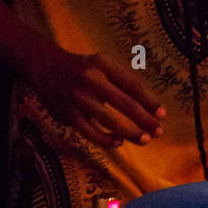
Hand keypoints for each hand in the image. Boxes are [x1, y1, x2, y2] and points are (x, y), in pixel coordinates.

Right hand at [22, 43, 165, 150]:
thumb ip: (121, 82)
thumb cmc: (83, 68)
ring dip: (130, 132)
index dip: (149, 101)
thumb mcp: (102, 65)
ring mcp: (78, 98)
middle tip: (159, 131)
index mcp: (103, 64)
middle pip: (125, 104)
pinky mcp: (68, 115)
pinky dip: (106, 140)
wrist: (45, 67)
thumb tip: (147, 106)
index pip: (132, 85)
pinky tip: (118, 142)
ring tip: (144, 139)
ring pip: (110, 121)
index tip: (162, 114)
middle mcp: (91, 79)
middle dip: (145, 120)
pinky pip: (91, 133)